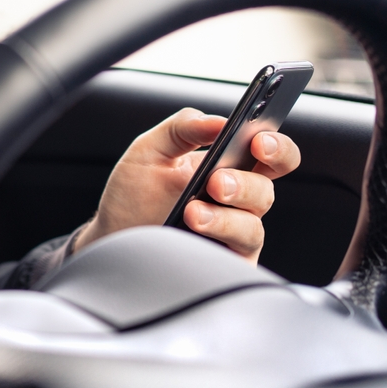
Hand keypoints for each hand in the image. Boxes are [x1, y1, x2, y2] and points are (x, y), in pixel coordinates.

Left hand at [72, 107, 300, 264]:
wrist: (110, 239)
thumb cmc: (133, 196)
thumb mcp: (149, 151)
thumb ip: (182, 128)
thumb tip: (218, 122)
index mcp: (230, 168)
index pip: (272, 155)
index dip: (276, 147)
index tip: (258, 141)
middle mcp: (238, 202)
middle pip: (266, 190)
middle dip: (245, 184)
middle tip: (216, 181)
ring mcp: (232, 236)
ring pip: (252, 227)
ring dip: (224, 218)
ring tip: (191, 212)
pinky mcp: (223, 265)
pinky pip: (235, 258)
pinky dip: (218, 242)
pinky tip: (192, 232)